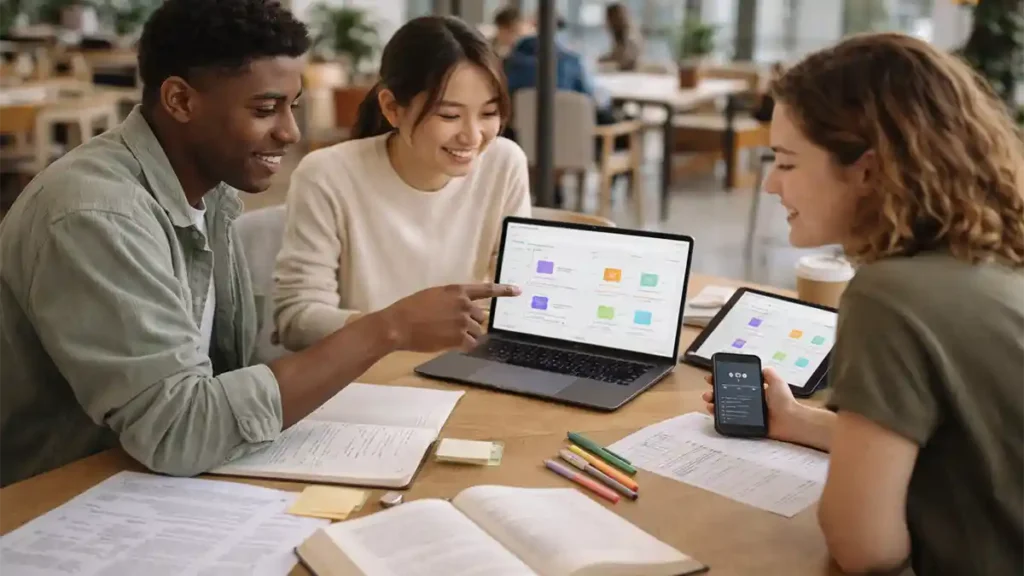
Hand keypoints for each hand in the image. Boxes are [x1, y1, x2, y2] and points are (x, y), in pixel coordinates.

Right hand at [377, 283, 519, 351]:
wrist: (399, 324)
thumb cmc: (411, 309)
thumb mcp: (434, 295)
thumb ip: (452, 299)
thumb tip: (463, 308)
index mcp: (458, 291)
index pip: (486, 289)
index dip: (504, 290)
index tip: (518, 291)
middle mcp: (464, 304)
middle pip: (481, 317)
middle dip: (471, 323)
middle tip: (453, 327)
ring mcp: (462, 321)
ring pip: (477, 332)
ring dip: (467, 336)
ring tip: (448, 335)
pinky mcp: (458, 338)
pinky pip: (471, 344)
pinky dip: (464, 346)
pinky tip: (450, 344)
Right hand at [702, 367, 802, 441]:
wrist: (789, 420)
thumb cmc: (784, 401)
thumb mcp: (777, 381)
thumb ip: (768, 373)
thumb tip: (761, 368)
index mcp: (753, 392)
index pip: (734, 384)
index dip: (722, 380)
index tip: (712, 377)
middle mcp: (747, 402)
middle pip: (725, 396)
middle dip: (714, 392)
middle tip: (708, 391)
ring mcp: (745, 414)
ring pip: (724, 407)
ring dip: (713, 403)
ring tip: (709, 401)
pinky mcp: (744, 425)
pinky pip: (728, 421)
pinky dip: (718, 416)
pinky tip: (713, 411)